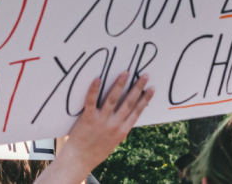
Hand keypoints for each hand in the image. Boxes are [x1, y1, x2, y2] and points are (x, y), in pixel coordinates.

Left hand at [35, 72, 153, 183]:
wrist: (80, 159)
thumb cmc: (96, 150)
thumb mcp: (114, 141)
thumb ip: (120, 129)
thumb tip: (127, 116)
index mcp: (122, 130)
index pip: (137, 112)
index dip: (145, 100)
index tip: (152, 88)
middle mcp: (114, 124)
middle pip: (128, 103)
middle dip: (137, 88)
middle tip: (144, 75)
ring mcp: (101, 121)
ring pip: (112, 99)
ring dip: (120, 84)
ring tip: (126, 72)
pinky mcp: (88, 119)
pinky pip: (91, 101)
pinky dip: (94, 90)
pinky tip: (98, 79)